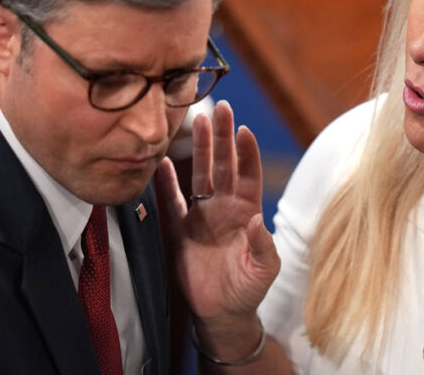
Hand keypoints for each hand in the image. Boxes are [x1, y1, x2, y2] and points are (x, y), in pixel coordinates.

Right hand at [155, 101, 279, 325]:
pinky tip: (160, 161)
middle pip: (224, 164)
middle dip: (222, 137)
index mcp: (247, 211)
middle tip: (219, 108)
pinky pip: (171, 201)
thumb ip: (263, 246)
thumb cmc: (248, 290)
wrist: (221, 314)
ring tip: (195, 120)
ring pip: (200, 174)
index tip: (244, 129)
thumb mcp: (263, 270)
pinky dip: (165, 182)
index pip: (249, 174)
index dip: (247, 152)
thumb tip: (258, 219)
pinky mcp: (180, 229)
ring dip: (199, 148)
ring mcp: (202, 215)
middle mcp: (225, 207)